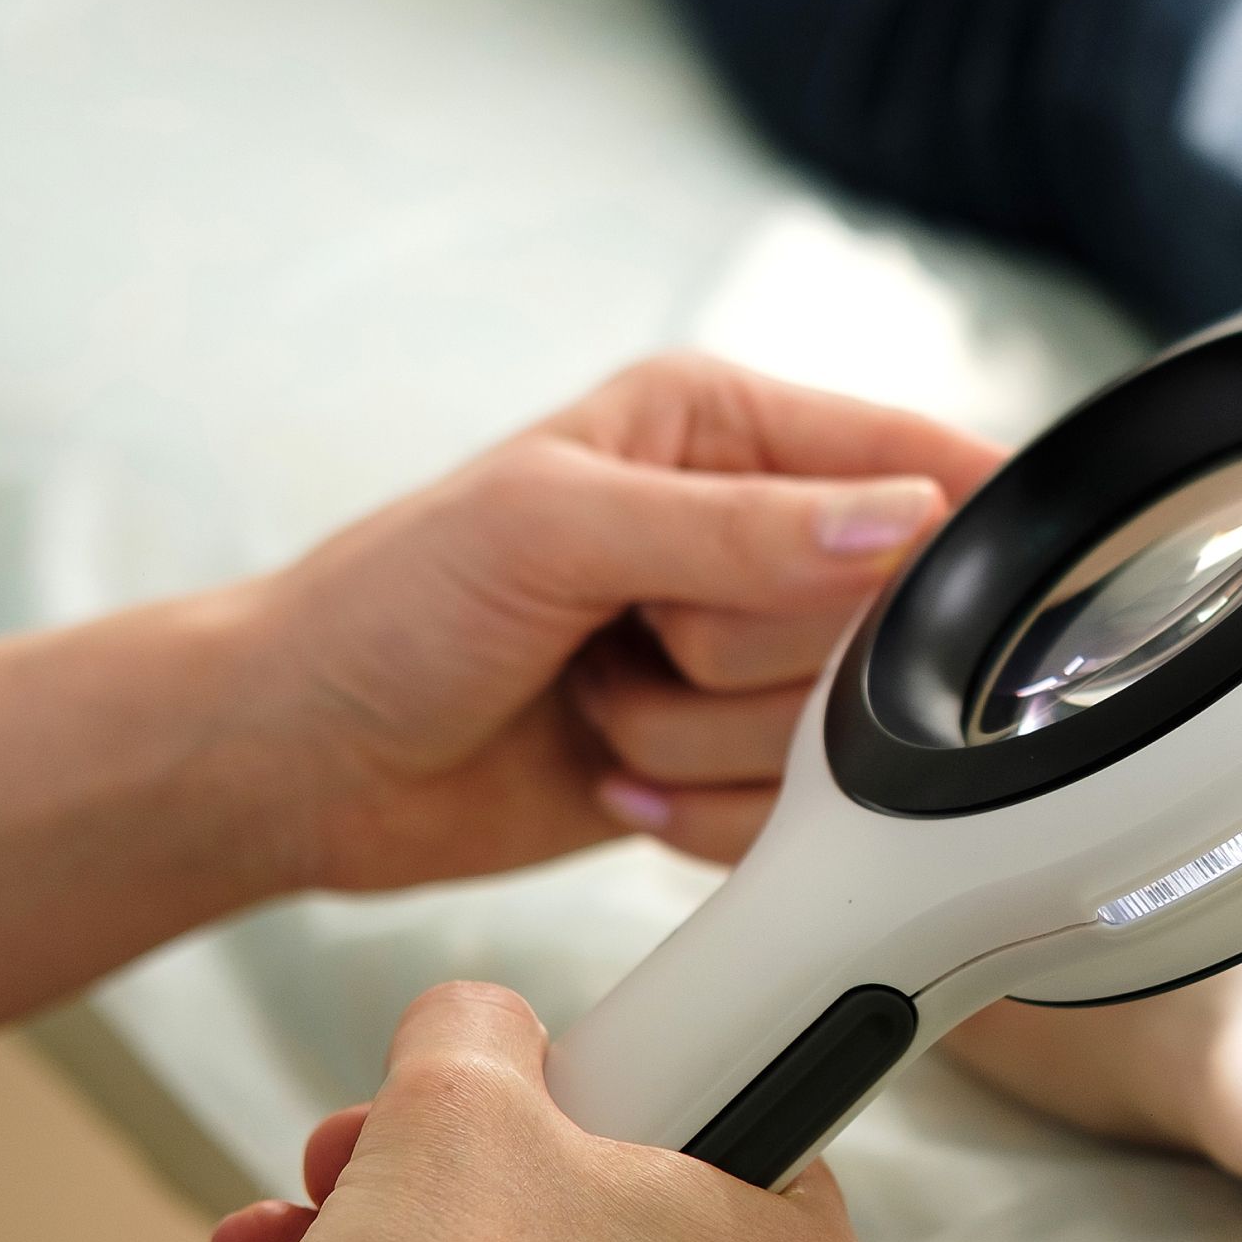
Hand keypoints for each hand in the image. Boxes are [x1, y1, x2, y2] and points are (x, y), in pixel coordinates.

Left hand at [246, 352, 1003, 883]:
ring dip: (700, 741)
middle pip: (885, 621)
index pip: (916, 455)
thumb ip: (736, 528)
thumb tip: (902, 516)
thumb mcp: (553, 528)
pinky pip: (795, 814)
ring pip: (840, 733)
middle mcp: (755, 534)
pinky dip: (697, 815)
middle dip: (748, 657)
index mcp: (725, 425)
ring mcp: (744, 656)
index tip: (897, 593)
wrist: (299, 761)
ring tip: (597, 700)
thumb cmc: (385, 608)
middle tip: (635, 637)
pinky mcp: (730, 763)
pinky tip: (608, 770)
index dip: (942, 524)